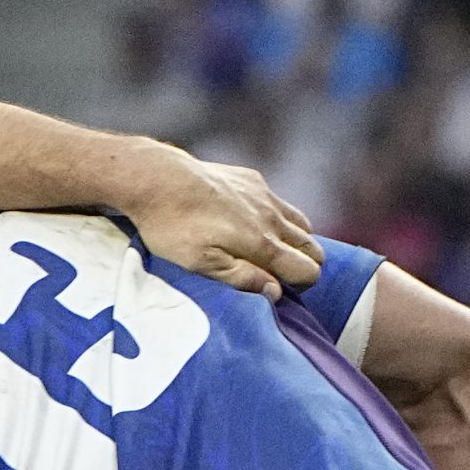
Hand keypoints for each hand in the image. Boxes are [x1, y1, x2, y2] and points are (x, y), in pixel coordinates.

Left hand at [119, 151, 319, 299]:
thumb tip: (276, 291)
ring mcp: (264, 196)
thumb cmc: (173, 227)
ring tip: (271, 253)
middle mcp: (272, 217)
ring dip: (295, 241)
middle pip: (312, 247)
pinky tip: (254, 224)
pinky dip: (279, 218)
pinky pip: (280, 203)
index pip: (307, 269)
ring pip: (301, 223)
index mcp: (262, 243)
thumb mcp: (201, 264)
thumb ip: (242, 278)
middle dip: (305, 264)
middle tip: (279, 275)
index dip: (302, 285)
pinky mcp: (252, 180)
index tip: (282, 291)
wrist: (158, 179)